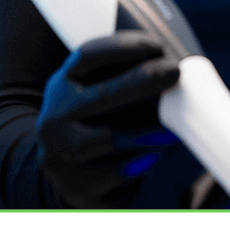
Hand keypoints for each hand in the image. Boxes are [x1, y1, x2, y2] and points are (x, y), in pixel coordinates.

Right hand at [36, 30, 180, 207]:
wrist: (68, 169)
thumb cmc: (97, 118)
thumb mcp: (97, 90)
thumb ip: (124, 75)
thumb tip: (169, 62)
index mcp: (63, 82)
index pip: (88, 56)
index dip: (122, 47)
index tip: (156, 45)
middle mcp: (55, 114)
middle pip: (102, 95)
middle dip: (142, 81)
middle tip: (174, 73)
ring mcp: (59, 151)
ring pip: (108, 139)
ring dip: (146, 130)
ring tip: (173, 124)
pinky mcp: (73, 183)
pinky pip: (113, 172)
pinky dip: (139, 161)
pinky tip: (155, 153)